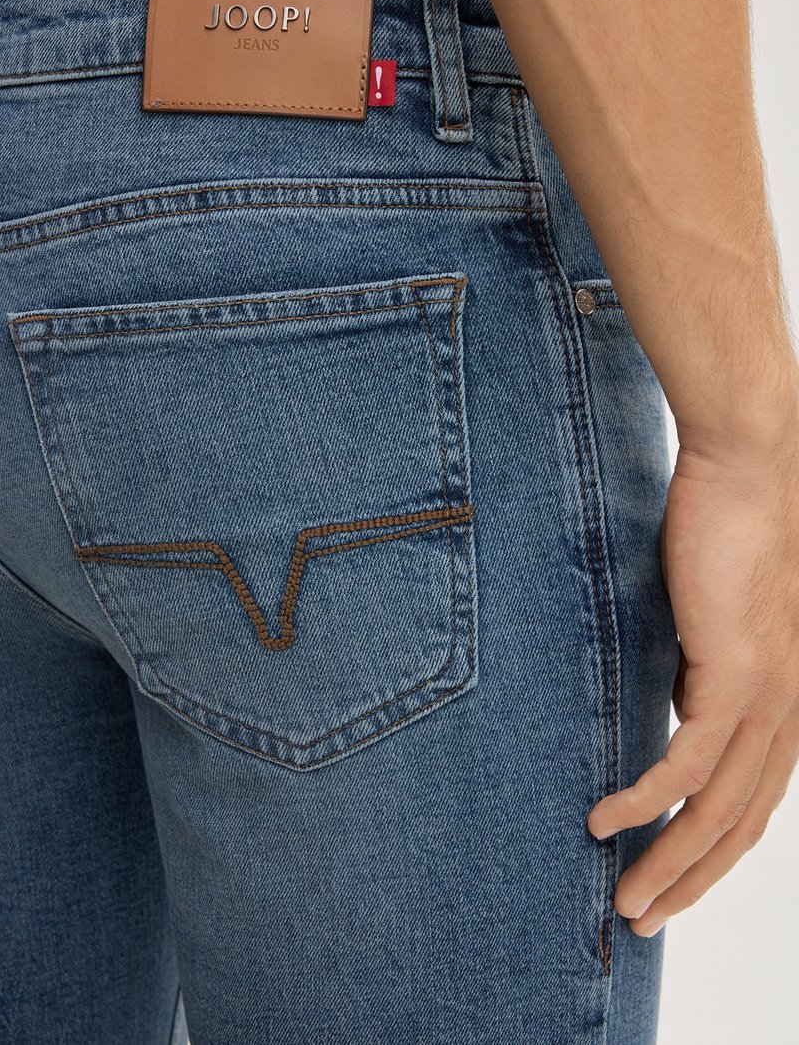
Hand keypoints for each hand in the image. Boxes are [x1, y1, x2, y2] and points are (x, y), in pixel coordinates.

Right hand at [586, 426, 798, 936]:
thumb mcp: (710, 618)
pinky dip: (645, 801)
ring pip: (719, 810)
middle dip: (692, 882)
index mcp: (786, 701)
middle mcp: (787, 711)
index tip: (669, 880)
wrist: (753, 468)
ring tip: (627, 901)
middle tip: (643, 919)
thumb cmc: (727, 528)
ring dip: (669, 864)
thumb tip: (669, 707)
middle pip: (741, 825)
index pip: (752, 801)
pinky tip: (606, 821)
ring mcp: (768, 696)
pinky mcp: (736, 674)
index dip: (712, 853)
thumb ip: (698, 671)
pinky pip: (687, 762)